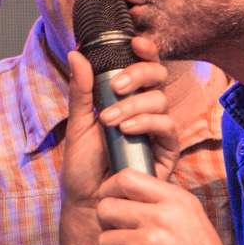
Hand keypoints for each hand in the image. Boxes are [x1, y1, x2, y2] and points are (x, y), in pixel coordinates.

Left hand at [61, 35, 178, 206]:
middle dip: (139, 74)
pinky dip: (146, 123)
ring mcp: (157, 131)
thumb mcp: (78, 124)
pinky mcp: (166, 152)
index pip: (142, 67)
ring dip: (133, 106)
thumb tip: (76, 53)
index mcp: (126, 99)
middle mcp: (144, 111)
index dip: (145, 51)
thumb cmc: (83, 165)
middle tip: (115, 87)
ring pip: (160, 101)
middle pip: (157, 77)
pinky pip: (167, 128)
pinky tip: (126, 130)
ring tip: (109, 122)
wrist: (88, 201)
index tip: (135, 43)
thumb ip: (80, 90)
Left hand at [95, 169, 243, 244]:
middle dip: (109, 226)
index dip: (111, 191)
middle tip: (126, 241)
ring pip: (104, 240)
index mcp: (177, 201)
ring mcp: (148, 243)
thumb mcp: (193, 221)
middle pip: (106, 208)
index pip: (126, 177)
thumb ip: (162, 205)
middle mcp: (162, 217)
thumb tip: (122, 196)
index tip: (113, 204)